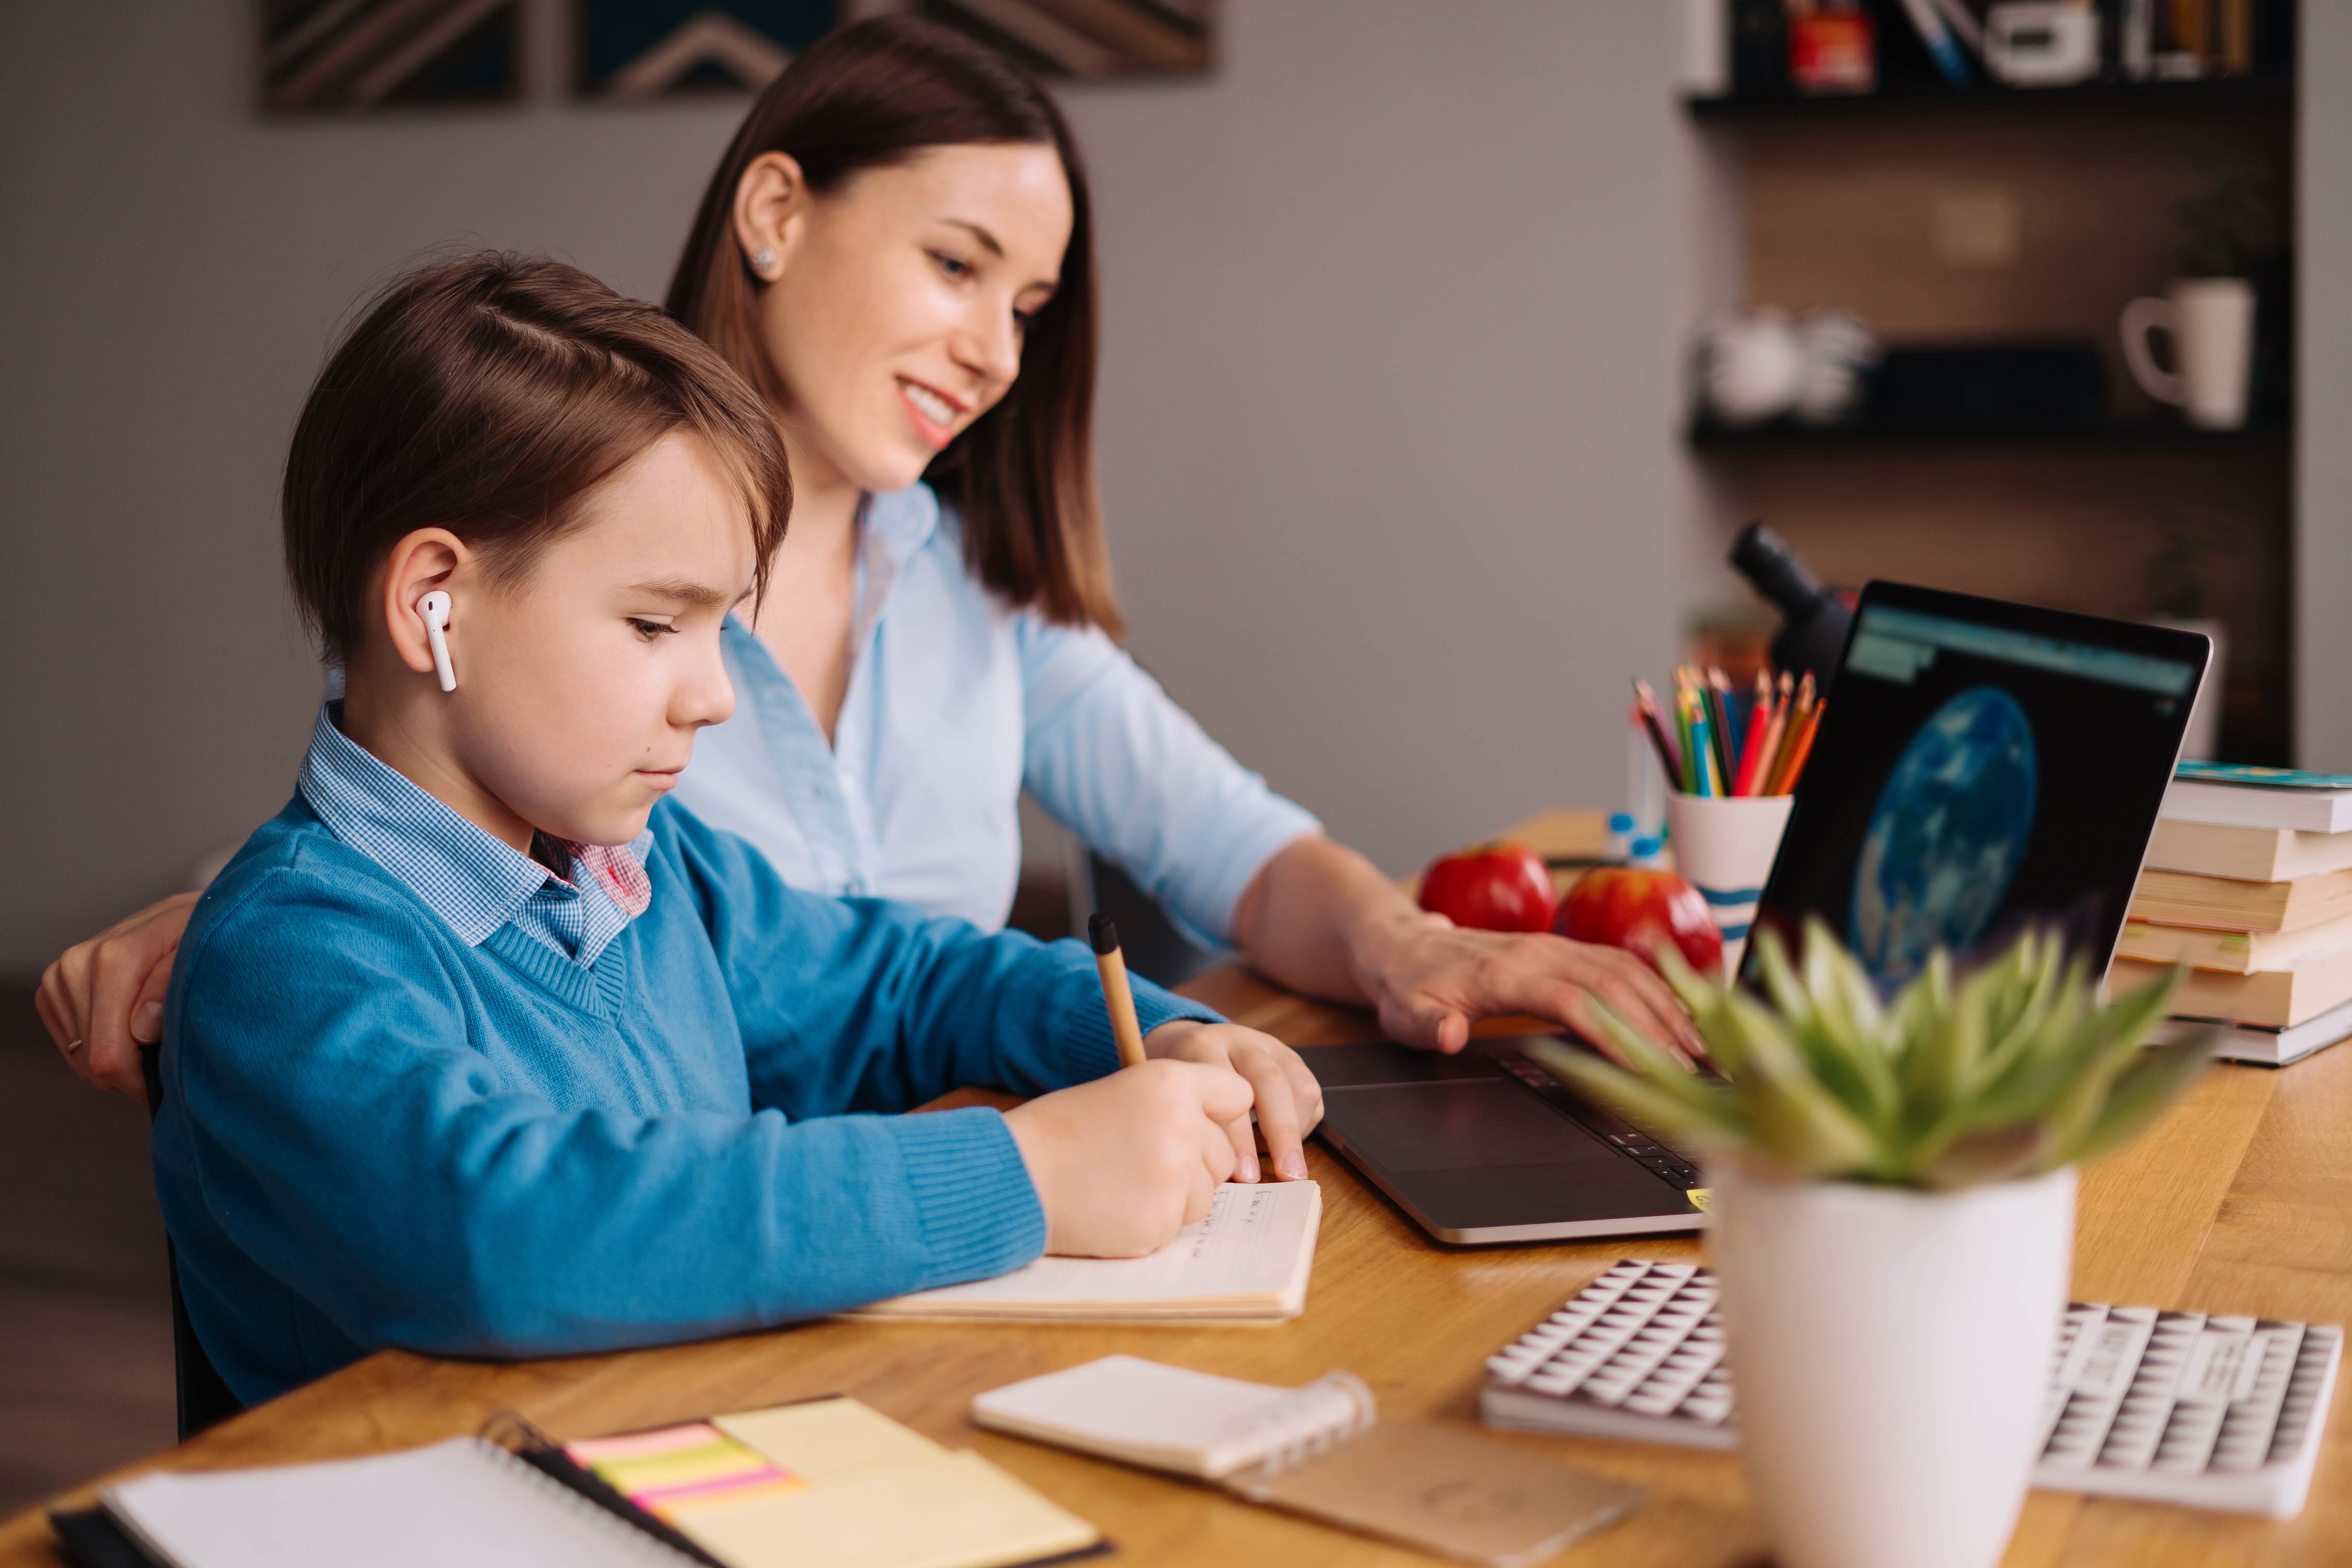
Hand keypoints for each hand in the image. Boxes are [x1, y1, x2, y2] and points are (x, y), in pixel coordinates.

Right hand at [35, 891, 198, 1099]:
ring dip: (119, 1057)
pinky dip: (101, 1046)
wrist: (190, 916)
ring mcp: (61, 975)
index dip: (141, 1081)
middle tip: (166, 1055)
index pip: (109, 1055)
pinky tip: (129, 1030)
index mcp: (114, 958)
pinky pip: (71, 1044)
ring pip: (81, 1056)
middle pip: (93, 1061)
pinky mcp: (53, 987)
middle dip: (132, 1071)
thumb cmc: (206, 937)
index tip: (170, 1077)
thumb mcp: (209, 954)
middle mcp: (77, 964)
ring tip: (152, 1036)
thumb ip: (172, 988)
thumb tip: (141, 1029)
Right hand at [1003, 1059, 1251, 1256]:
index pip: (1237, 1094)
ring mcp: (1174, 1178)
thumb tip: (1227, 1131)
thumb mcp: (1123, 1091)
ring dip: (1174, 1195)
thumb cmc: (1062, 1133)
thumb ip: (1177, 1104)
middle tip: (1137, 1158)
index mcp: (1171, 1081)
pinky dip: (1150, 1222)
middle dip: (1193, 1162)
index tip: (1193, 1124)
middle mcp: (1183, 1125)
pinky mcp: (1160, 1222)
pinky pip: (1177, 1225)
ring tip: (1121, 1182)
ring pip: (1205, 1194)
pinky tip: (1113, 1207)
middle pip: (1224, 1154)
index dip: (1215, 1112)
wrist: (1015, 1176)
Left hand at [1140, 1019, 1322, 1183]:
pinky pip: (1310, 1094)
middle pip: (1270, 1082)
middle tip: (1285, 1175)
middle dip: (1281, 1133)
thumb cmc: (1179, 1085)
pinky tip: (1282, 1147)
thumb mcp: (1170, 1097)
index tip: (1243, 1175)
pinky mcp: (1292, 1060)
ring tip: (1286, 1168)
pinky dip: (1302, 1126)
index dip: (1237, 1135)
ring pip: (1299, 1086)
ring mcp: (1271, 1049)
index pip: (1225, 1088)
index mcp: (1203, 1047)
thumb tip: (1212, 1177)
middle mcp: (1242, 1043)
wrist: (1189, 1047)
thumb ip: (1191, 1126)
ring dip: (1296, 1133)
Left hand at [1349, 911, 1707, 1067]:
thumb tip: (1453, 1033)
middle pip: (1614, 984)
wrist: (1401, 943)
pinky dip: (1655, 986)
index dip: (1615, 1035)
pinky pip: (1618, 961)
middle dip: (1659, 1026)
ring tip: (1702, 1047)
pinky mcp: (1562, 949)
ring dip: (1667, 1004)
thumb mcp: (1403, 1012)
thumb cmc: (1406, 984)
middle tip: (1697, 1069)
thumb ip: (1429, 1025)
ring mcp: (1553, 946)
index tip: (1649, 1069)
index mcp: (1504, 973)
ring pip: (1625, 969)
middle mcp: (1538, 952)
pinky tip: (1681, 1013)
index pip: (1575, 1002)